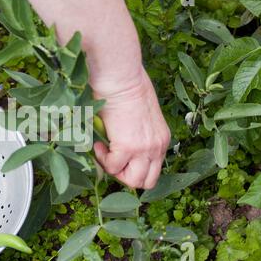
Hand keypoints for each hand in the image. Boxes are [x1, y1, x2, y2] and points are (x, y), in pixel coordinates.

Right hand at [93, 69, 170, 188]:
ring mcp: (144, 149)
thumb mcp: (141, 116)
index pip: (153, 169)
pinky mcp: (127, 147)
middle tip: (113, 159)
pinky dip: (102, 159)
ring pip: (132, 181)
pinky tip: (99, 143)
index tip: (120, 153)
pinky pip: (112, 167)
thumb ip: (137, 132)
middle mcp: (157, 147)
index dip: (134, 166)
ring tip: (106, 153)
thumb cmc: (128, 87)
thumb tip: (119, 141)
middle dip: (126, 175)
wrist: (122, 79)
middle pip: (147, 181)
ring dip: (116, 171)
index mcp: (161, 139)